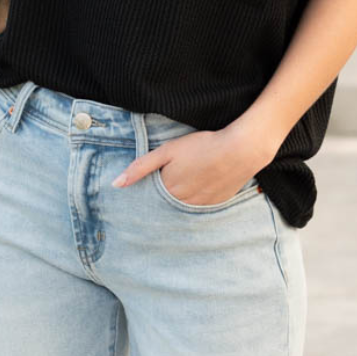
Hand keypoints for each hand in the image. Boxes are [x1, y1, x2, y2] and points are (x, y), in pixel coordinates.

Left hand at [111, 130, 261, 205]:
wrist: (241, 149)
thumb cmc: (202, 146)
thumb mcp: (167, 151)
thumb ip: (140, 168)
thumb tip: (116, 184)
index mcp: (168, 191)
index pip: (150, 201)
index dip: (146, 195)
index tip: (143, 192)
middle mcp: (183, 204)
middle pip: (165, 207)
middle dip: (161, 201)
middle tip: (167, 185)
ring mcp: (201, 207)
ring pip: (182, 209)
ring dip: (178, 202)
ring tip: (183, 185)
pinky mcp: (216, 204)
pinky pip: (199, 208)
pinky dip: (195, 201)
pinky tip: (199, 187)